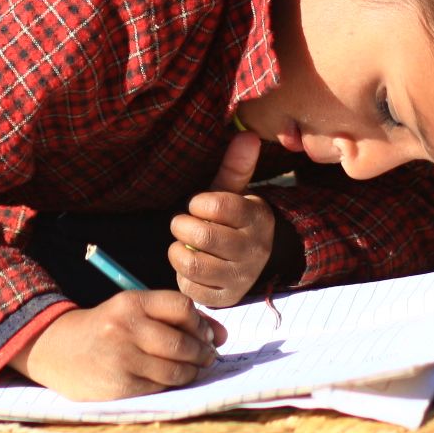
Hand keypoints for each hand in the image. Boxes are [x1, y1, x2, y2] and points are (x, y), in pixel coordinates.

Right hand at [19, 290, 224, 398]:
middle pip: (183, 342)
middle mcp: (125, 328)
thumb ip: (173, 318)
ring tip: (191, 370)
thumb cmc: (105, 329)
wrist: (56, 350)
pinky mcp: (119, 386)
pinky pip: (160, 387)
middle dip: (203, 352)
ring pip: (176, 369)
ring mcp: (121, 358)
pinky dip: (171, 385)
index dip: (202, 323)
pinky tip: (168, 380)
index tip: (207, 334)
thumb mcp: (132, 311)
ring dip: (191, 372)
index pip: (182, 307)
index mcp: (131, 302)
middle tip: (207, 357)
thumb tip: (220, 336)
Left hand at [168, 132, 273, 306]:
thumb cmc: (233, 221)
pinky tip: (189, 266)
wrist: (250, 261)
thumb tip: (247, 134)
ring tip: (182, 245)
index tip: (197, 205)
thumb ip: (236, 166)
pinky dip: (182, 275)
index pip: (221, 205)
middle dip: (182, 226)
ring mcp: (240, 276)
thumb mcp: (234, 193)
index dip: (199, 203)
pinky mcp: (225, 298)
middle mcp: (253, 249)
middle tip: (181, 224)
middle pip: (203, 235)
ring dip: (177, 251)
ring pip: (193, 263)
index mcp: (256, 218)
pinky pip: (191, 287)